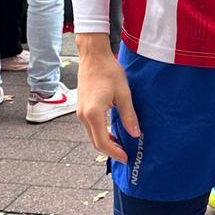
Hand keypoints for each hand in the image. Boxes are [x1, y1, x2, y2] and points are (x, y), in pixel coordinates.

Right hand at [76, 34, 138, 161]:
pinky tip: (112, 133)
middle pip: (95, 142)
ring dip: (105, 143)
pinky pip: (90, 127)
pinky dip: (100, 134)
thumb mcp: (124, 94)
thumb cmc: (109, 71)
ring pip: (91, 135)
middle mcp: (83, 116)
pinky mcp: (81, 108)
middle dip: (110, 151)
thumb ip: (129, 116)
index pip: (103, 142)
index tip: (126, 158)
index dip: (114, 153)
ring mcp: (80, 112)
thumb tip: (135, 134)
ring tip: (121, 146)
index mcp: (93, 114)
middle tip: (125, 155)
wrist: (93, 56)